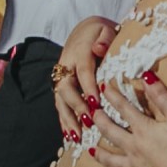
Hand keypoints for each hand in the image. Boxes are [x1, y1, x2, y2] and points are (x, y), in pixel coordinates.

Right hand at [55, 16, 118, 137]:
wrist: (85, 31)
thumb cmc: (100, 33)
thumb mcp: (105, 29)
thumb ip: (105, 38)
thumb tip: (99, 47)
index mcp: (79, 52)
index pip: (83, 71)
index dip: (87, 88)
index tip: (95, 103)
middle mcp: (66, 66)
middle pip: (67, 88)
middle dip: (76, 106)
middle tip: (88, 121)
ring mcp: (62, 78)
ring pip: (61, 100)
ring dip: (68, 119)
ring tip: (77, 137)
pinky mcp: (62, 87)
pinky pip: (61, 105)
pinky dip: (65, 121)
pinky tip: (71, 136)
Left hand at [92, 73, 166, 166]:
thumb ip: (162, 96)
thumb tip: (146, 75)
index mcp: (143, 130)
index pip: (123, 109)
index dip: (112, 96)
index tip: (102, 87)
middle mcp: (134, 149)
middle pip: (111, 132)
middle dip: (99, 120)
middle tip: (89, 113)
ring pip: (112, 161)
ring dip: (100, 154)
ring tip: (90, 150)